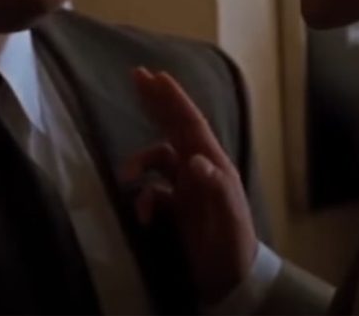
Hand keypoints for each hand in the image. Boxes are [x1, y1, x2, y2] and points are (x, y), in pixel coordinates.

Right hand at [122, 67, 257, 304]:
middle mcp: (199, 169)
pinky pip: (151, 193)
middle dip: (156, 102)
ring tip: (125, 177)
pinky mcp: (176, 208)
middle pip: (173, 127)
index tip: (155, 76)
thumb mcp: (228, 216)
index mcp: (213, 164)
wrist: (231, 281)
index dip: (173, 99)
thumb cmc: (233, 246)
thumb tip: (194, 158)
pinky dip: (142, 201)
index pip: (189, 124)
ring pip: (157, 160)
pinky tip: (142, 218)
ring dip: (139, 164)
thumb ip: (215, 186)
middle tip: (135, 75)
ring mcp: (187, 188)